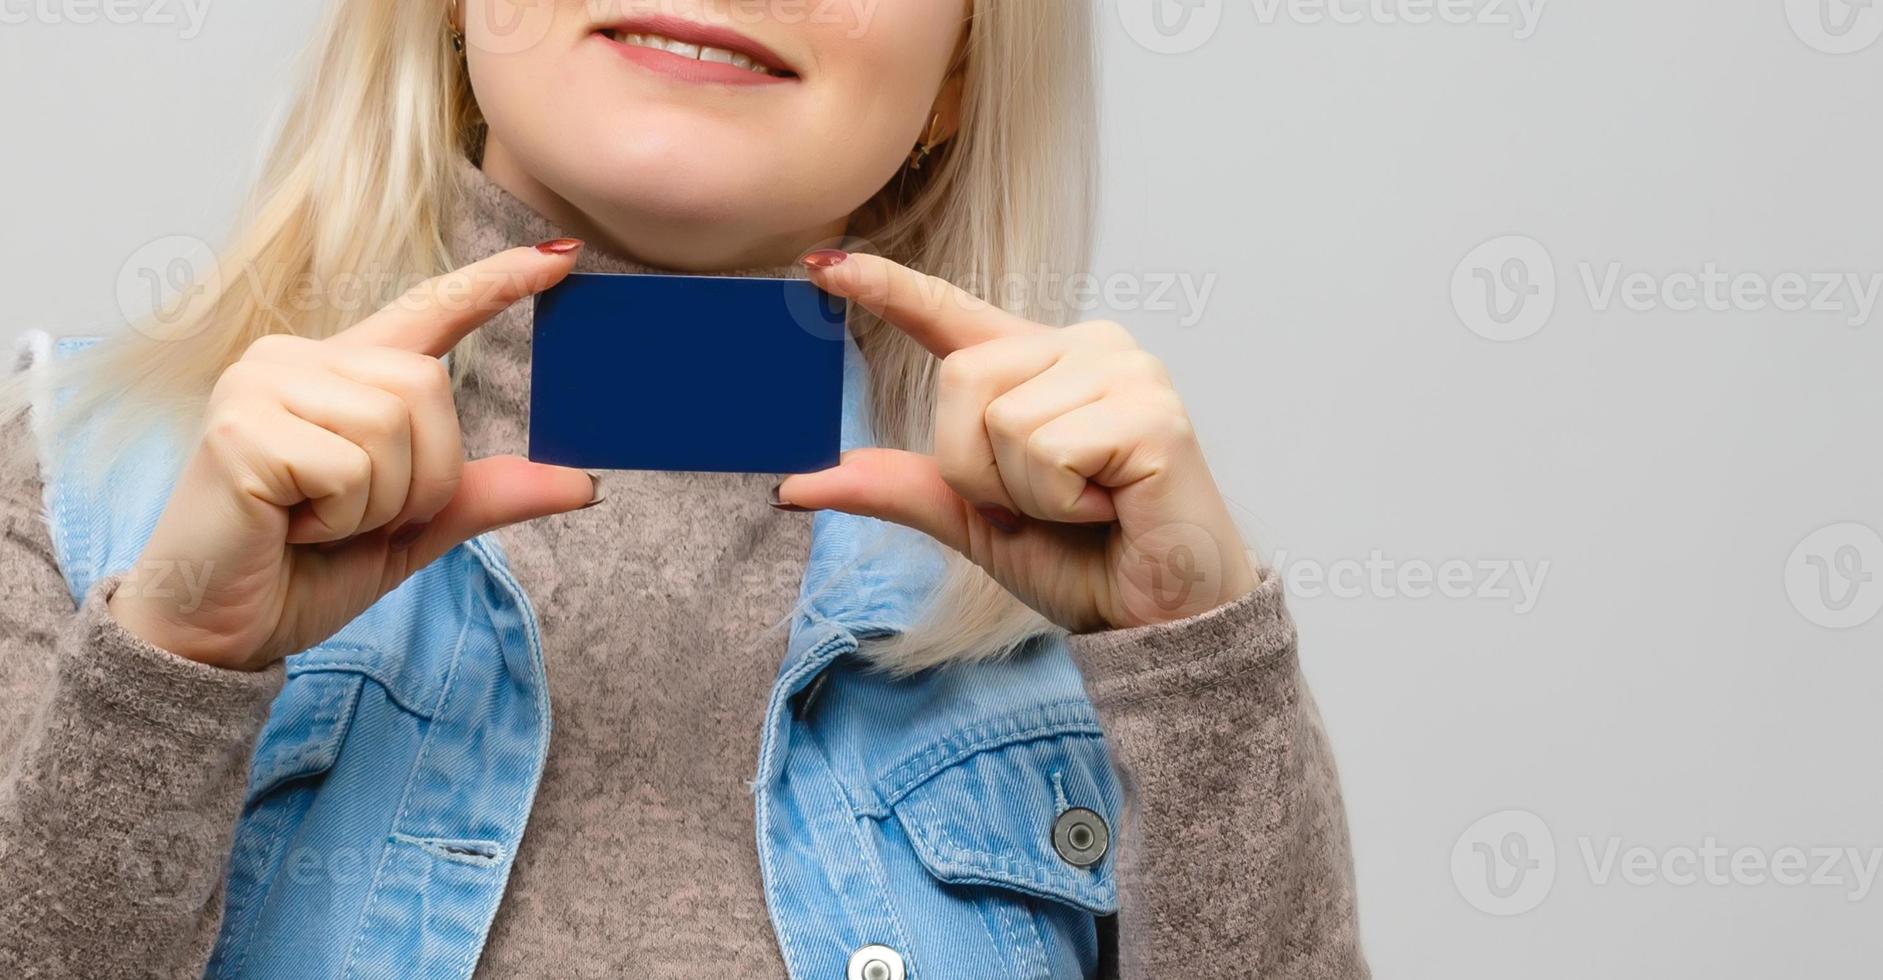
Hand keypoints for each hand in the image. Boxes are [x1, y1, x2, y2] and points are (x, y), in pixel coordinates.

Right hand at [108, 242, 600, 670]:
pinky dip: (344, 516)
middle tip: (359, 517)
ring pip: (395, 424)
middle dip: (423, 474)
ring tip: (319, 522)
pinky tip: (291, 527)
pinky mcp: (240, 428)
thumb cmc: (303, 572)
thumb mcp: (416, 529)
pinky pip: (351, 466)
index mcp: (338, 374)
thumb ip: (487, 493)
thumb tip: (583, 484)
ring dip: (383, 501)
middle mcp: (295, 360)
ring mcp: (260, 386)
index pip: (429, 311)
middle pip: (426, 385)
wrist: (219, 632)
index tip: (562, 256)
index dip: (496, 283)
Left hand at [778, 252, 1258, 633]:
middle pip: (961, 379)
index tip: (820, 265)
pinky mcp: (1151, 412)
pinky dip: (1060, 503)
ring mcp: (1126, 372)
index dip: (886, 287)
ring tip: (1085, 509)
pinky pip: (1046, 450)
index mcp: (1041, 365)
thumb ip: (901, 487)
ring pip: (1001, 420)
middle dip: (974, 468)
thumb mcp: (973, 521)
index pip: (952, 314)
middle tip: (1036, 508)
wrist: (1161, 622)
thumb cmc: (1087, 563)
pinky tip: (1112, 509)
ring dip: (1021, 494)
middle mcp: (1086, 348)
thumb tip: (798, 486)